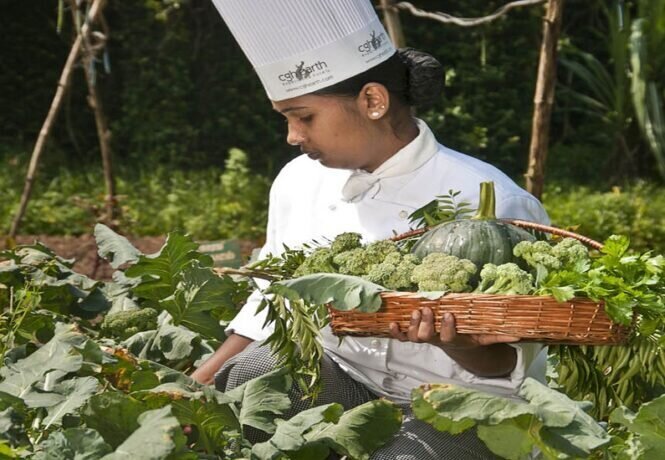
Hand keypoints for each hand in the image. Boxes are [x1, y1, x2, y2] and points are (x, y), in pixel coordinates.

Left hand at [388, 307, 519, 349]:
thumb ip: (499, 336)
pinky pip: (402, 338)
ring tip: (416, 311)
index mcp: (453, 340)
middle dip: (426, 324)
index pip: (448, 338)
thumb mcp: (484, 337)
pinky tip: (391, 324)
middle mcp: (436, 340)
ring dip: (412, 325)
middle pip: (426, 338)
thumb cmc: (470, 337)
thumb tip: (519, 335)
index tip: (449, 314)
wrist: (455, 345)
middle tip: (428, 310)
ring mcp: (424, 338)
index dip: (446, 328)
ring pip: (414, 337)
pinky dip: (395, 333)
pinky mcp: (413, 336)